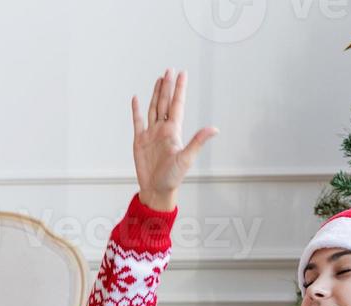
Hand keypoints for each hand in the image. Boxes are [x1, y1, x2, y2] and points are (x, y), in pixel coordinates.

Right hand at [131, 69, 216, 212]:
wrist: (156, 190)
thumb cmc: (173, 177)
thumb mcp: (186, 158)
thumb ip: (198, 141)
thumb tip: (214, 129)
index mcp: (174, 131)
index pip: (177, 105)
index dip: (179, 89)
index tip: (182, 73)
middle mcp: (163, 130)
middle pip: (165, 103)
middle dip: (168, 86)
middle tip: (170, 70)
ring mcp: (151, 134)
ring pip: (153, 108)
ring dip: (156, 94)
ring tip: (159, 80)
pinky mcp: (139, 141)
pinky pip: (137, 121)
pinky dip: (136, 110)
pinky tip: (136, 99)